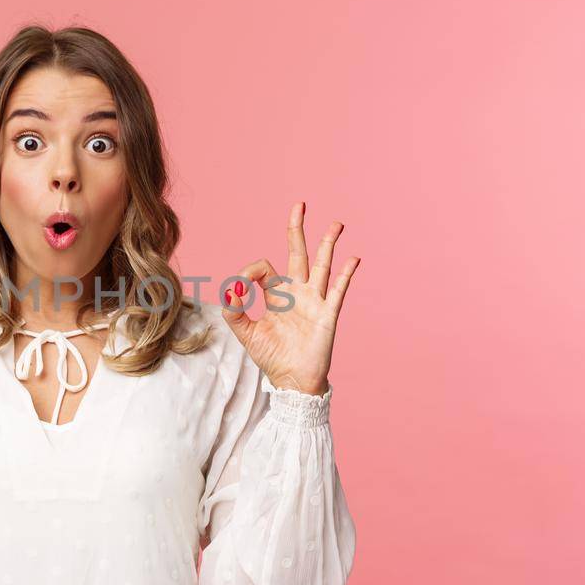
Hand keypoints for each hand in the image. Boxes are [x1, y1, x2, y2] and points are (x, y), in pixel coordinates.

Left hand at [221, 202, 359, 395]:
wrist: (292, 380)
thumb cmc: (271, 357)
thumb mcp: (245, 334)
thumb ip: (234, 312)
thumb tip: (231, 288)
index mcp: (275, 295)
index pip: (264, 268)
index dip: (249, 271)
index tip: (240, 287)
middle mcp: (296, 293)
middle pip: (297, 253)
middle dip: (297, 229)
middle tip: (300, 204)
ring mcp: (314, 301)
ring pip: (321, 265)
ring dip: (328, 244)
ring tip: (336, 223)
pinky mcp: (327, 314)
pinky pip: (338, 290)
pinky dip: (345, 274)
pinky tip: (353, 259)